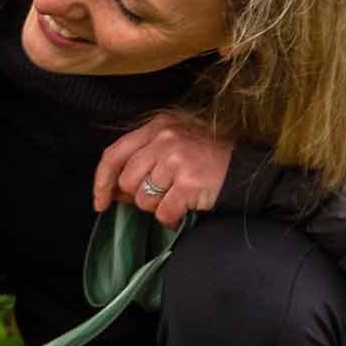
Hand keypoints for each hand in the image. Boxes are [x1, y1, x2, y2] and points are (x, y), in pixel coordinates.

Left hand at [94, 115, 233, 228]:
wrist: (246, 168)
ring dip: (158, 206)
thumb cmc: (205, 159)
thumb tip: (112, 191)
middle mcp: (165, 139)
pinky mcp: (189, 183)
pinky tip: (184, 210)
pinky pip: (163, 212)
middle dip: (139, 196)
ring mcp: (177, 160)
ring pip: (144, 199)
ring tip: (178, 197)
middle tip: (161, 195)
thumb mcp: (172, 146)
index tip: (100, 201)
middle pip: (127, 180)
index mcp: (157, 127)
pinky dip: (171, 218)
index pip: (114, 154)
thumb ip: (141, 162)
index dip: (102, 181)